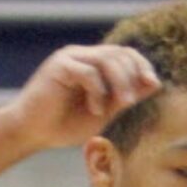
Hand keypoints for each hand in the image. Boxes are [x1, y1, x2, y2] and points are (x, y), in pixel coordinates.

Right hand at [9, 44, 160, 150]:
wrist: (32, 133)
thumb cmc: (65, 126)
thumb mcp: (104, 113)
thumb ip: (125, 98)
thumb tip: (154, 84)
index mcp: (94, 64)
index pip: (124, 53)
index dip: (142, 65)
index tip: (153, 84)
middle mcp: (83, 56)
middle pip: (119, 53)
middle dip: (132, 76)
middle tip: (132, 101)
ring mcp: (70, 58)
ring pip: (106, 59)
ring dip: (120, 83)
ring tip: (122, 105)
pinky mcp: (59, 66)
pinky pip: (88, 72)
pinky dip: (97, 91)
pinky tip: (95, 110)